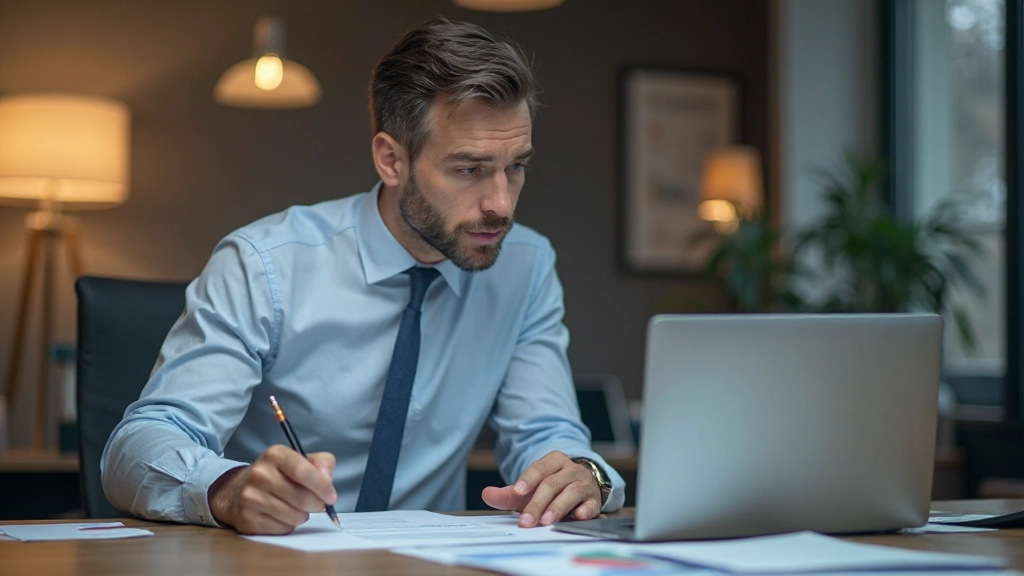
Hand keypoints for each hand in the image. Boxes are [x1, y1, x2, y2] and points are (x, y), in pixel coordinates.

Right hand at [208, 444, 336, 534]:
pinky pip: (282, 529)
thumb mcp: (301, 460)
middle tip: (316, 504)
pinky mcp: (248, 519)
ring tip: (295, 507)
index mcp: (275, 454)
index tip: (331, 497)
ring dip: (302, 516)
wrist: (238, 491)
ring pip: (294, 517)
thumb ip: (322, 464)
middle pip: (302, 498)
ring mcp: (251, 497)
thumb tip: (328, 481)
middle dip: (316, 505)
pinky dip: (288, 525)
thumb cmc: (279, 475)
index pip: (303, 472)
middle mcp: (260, 474)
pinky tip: (281, 515)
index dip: (322, 486)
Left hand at [480, 450, 601, 527]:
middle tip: (526, 521)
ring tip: (546, 521)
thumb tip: (486, 494)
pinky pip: (591, 503)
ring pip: (571, 492)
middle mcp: (570, 469)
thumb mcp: (529, 490)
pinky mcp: (594, 499)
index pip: (539, 468)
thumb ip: (508, 493)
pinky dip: (585, 510)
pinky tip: (578, 516)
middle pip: (552, 484)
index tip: (517, 491)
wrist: (581, 486)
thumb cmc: (551, 489)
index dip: (527, 479)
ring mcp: (584, 483)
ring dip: (558, 507)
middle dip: (537, 503)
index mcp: (554, 461)